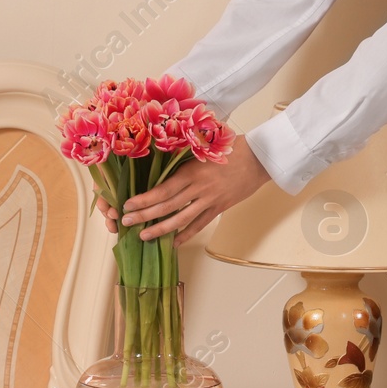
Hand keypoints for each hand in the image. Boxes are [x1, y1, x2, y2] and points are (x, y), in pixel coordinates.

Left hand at [92, 138, 272, 246]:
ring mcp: (210, 200)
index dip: (144, 200)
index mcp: (192, 171)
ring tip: (144, 237)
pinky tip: (174, 242)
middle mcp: (199, 188)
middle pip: (167, 206)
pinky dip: (187, 234)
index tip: (128, 205)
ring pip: (181, 219)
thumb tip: (160, 151)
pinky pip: (200, 224)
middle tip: (126, 223)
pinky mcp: (220, 207)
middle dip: (145, 216)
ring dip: (161, 229)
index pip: (163, 190)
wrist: (260, 158)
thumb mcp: (204, 144)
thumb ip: (183, 151)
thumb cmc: (232, 146)